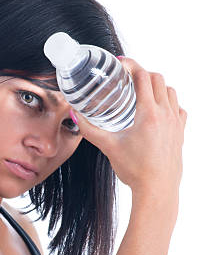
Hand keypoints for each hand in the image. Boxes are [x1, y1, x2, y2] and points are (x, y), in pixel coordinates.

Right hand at [71, 57, 187, 195]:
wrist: (157, 190)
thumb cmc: (135, 170)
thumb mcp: (109, 147)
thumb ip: (89, 130)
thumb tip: (74, 115)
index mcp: (149, 113)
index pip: (143, 76)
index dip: (131, 65)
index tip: (120, 64)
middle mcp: (166, 114)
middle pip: (157, 79)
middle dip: (142, 74)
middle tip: (127, 78)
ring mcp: (176, 123)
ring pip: (170, 91)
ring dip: (157, 86)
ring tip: (142, 92)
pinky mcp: (180, 133)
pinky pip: (179, 108)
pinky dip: (169, 103)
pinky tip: (158, 111)